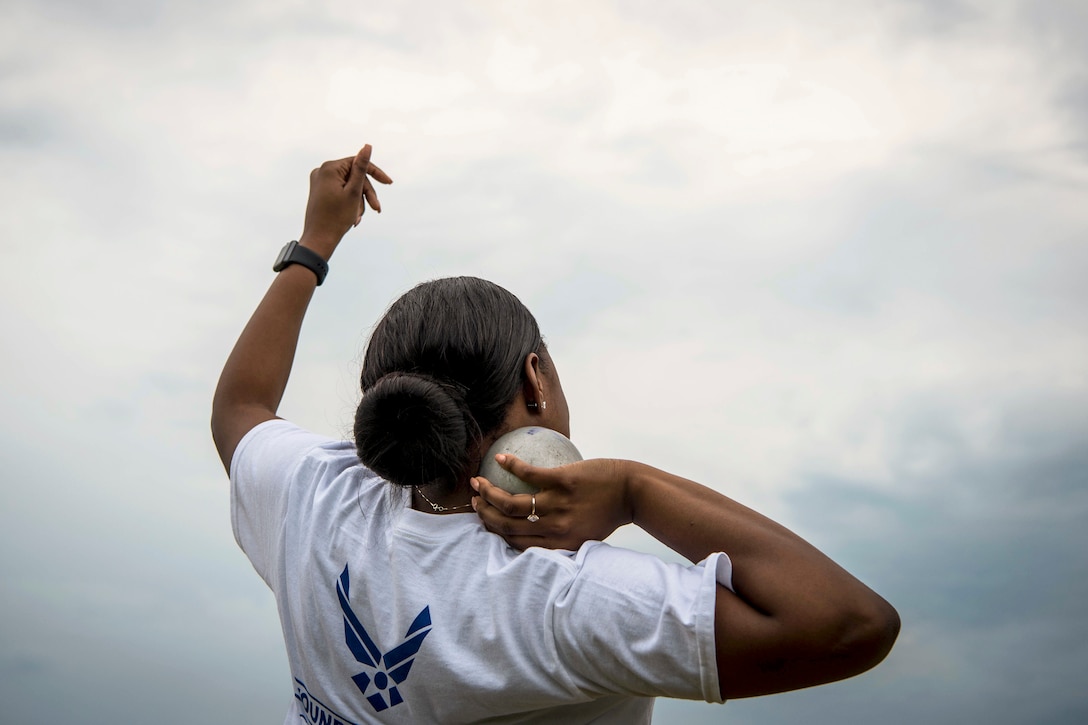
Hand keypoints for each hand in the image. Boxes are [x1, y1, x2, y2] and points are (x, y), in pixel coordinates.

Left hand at [299, 144, 392, 258]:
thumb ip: (361, 167)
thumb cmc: (337, 217)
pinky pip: (341, 192)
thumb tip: (368, 146)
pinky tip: (353, 218)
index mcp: (329, 168)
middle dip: (366, 194)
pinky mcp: (320, 191)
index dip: (375, 173)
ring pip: (349, 186)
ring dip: (358, 201)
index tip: (389, 183)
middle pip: (354, 176)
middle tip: (376, 209)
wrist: (319, 239)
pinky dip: (350, 203)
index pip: (358, 163)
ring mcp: (319, 181)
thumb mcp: (354, 191)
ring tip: (358, 218)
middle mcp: (322, 171)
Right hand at [471, 456, 634, 550]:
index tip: (485, 519)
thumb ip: (559, 537)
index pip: (515, 542)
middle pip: (507, 524)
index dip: (495, 532)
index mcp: (558, 543)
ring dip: (488, 492)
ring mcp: (557, 504)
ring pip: (510, 502)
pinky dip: (510, 465)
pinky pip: (528, 474)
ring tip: (479, 482)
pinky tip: (500, 458)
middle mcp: (555, 527)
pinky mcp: (563, 481)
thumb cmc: (609, 512)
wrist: (633, 492)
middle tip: (475, 500)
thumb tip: (533, 532)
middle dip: (485, 513)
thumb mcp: (584, 536)